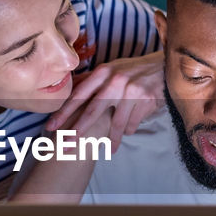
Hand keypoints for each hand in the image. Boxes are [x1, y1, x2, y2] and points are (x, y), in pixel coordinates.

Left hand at [46, 51, 164, 150]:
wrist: (164, 66)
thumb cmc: (133, 70)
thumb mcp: (112, 69)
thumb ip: (93, 80)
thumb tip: (70, 89)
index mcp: (103, 72)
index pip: (79, 95)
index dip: (64, 112)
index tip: (51, 126)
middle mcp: (115, 80)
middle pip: (93, 111)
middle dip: (78, 131)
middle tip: (67, 147)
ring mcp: (131, 90)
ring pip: (117, 123)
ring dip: (112, 139)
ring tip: (109, 150)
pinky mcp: (146, 99)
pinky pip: (133, 123)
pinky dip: (129, 129)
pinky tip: (129, 130)